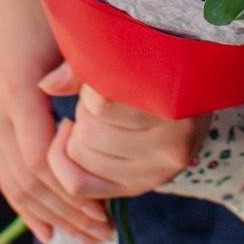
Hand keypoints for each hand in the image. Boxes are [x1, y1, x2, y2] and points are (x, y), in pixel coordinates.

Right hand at [0, 0, 113, 243]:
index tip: (109, 201)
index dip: (73, 183)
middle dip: (68, 210)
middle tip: (106, 233)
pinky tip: (48, 230)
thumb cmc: (44, 11)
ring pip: (15, 183)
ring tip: (87, 236)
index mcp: (17, 89)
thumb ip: (88, 72)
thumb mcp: (70, 35)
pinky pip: (6, 174)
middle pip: (28, 179)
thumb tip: (121, 105)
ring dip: (51, 214)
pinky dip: (27, 205)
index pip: (42, 156)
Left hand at [40, 62, 209, 197]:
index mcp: (177, 106)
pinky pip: (83, 185)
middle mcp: (172, 145)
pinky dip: (66, 163)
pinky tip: (76, 139)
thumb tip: (46, 86)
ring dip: (79, 133)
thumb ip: (87, 67)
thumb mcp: (131, 56)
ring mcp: (158, 172)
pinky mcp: (141, 187)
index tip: (98, 77)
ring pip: (83, 157)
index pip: (104, 102)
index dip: (87, 88)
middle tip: (97, 96)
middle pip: (91, 132)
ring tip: (95, 115)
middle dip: (83, 111)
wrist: (198, 87)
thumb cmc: (158, 63)